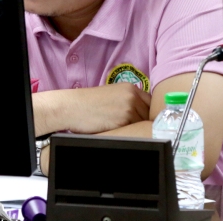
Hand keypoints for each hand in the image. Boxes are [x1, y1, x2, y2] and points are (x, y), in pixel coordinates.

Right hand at [33, 83, 151, 135]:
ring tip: (124, 133)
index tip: (145, 122)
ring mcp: (129, 108)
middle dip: (143, 123)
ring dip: (136, 130)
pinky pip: (134, 131)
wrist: (72, 107)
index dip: (148, 113)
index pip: (150, 103)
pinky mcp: (123, 120)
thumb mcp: (111, 95)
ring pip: (142, 124)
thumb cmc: (88, 104)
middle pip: (149, 114)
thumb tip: (139, 114)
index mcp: (130, 88)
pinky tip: (120, 135)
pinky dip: (130, 135)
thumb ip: (127, 101)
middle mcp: (132, 96)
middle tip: (135, 130)